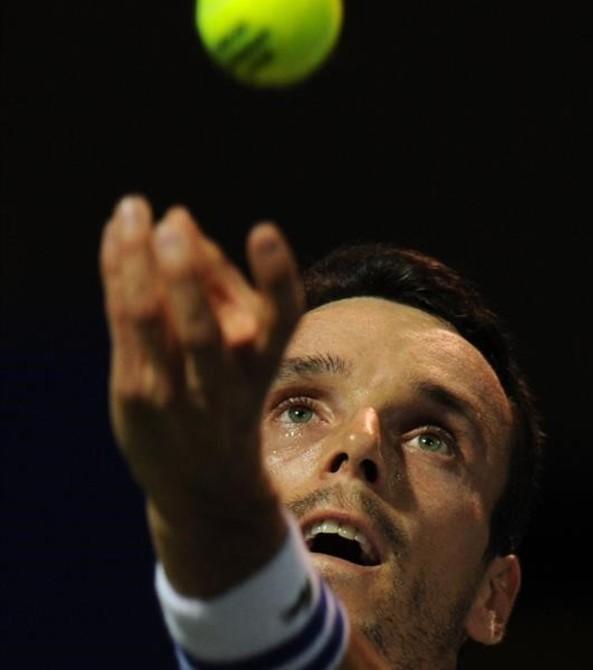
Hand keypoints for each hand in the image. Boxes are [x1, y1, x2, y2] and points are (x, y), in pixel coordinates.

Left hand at [99, 195, 303, 594]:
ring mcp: (175, 394)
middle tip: (173, 220)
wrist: (205, 485)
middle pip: (204, 328)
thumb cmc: (229, 395)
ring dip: (137, 260)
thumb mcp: (246, 350)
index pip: (283, 316)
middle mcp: (225, 383)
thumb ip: (220, 287)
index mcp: (267, 364)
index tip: (263, 230)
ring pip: (151, 320)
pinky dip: (117, 273)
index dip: (276, 274)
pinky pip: (122, 322)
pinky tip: (116, 236)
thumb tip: (177, 223)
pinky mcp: (136, 391)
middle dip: (187, 273)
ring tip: (133, 210)